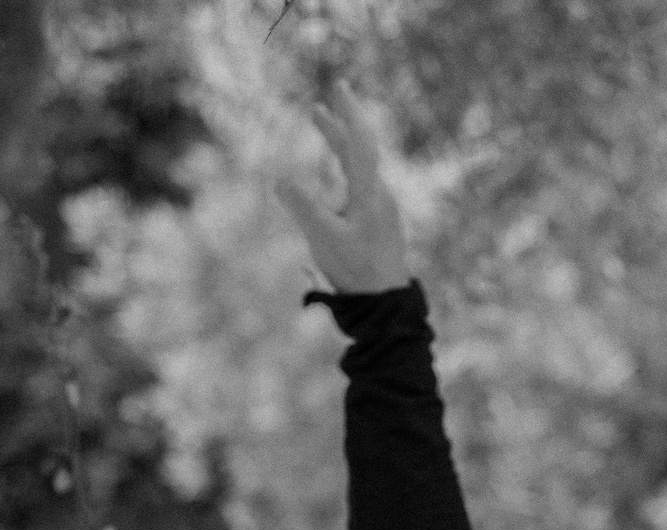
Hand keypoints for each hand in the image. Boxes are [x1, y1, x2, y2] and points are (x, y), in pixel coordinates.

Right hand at [275, 81, 411, 294]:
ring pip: (358, 166)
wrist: (387, 305)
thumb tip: (279, 179)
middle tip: (321, 100)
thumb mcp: (323, 239)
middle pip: (358, 149)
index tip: (337, 87)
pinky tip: (334, 175)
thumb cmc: (356, 272)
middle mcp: (378, 195)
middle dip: (338, 122)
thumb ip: (302, 207)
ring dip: (338, 143)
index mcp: (369, 192)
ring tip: (319, 123)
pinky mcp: (378, 222)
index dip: (347, 112)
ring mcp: (380, 208)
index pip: (359, 141)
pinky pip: (358, 184)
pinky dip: (342, 167)